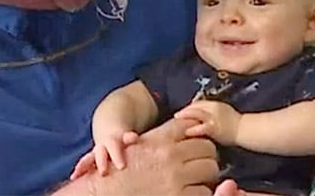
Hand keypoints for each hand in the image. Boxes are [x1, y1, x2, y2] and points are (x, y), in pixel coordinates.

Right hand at [83, 118, 222, 194]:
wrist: (103, 193)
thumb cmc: (116, 173)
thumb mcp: (136, 147)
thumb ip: (158, 138)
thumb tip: (186, 130)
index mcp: (158, 139)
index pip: (189, 126)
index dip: (195, 134)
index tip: (195, 142)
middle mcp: (169, 155)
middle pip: (207, 147)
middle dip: (204, 155)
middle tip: (198, 163)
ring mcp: (175, 177)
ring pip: (210, 168)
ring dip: (205, 174)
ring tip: (195, 179)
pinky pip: (204, 191)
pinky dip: (200, 192)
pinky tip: (189, 192)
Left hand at [174, 101, 241, 145]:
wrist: (245, 130)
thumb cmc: (234, 124)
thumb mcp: (222, 112)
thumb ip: (210, 113)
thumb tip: (197, 117)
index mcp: (215, 104)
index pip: (198, 103)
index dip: (188, 107)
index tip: (181, 112)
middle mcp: (213, 107)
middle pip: (195, 106)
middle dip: (185, 111)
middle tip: (175, 116)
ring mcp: (214, 117)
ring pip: (196, 113)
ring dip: (186, 116)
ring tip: (177, 120)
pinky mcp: (214, 127)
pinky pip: (202, 127)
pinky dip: (194, 129)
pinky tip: (187, 131)